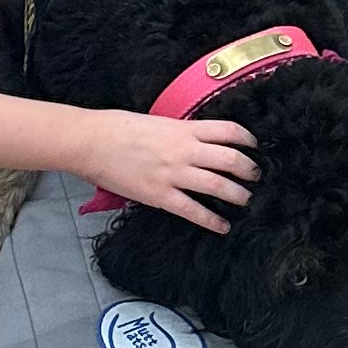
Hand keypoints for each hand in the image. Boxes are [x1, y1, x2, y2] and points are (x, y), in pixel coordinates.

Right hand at [76, 110, 254, 229]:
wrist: (92, 141)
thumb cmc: (119, 128)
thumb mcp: (157, 121)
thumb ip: (180, 132)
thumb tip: (195, 140)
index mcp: (184, 129)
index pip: (228, 130)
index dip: (248, 139)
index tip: (255, 147)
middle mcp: (184, 150)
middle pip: (231, 159)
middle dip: (249, 170)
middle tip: (256, 177)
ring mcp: (173, 174)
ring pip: (218, 185)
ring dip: (238, 195)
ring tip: (246, 200)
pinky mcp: (160, 195)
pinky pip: (193, 210)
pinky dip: (212, 220)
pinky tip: (222, 226)